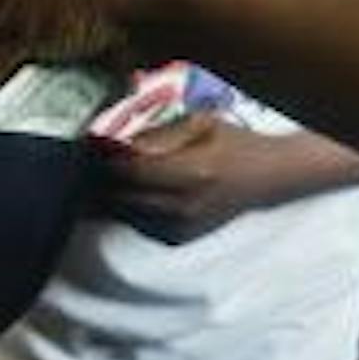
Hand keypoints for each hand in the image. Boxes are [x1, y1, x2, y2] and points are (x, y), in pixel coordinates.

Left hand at [101, 113, 277, 243]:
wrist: (266, 178)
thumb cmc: (234, 143)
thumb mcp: (202, 123)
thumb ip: (161, 133)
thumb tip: (119, 141)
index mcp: (193, 170)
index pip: (133, 169)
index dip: (107, 158)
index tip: (94, 145)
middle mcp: (185, 203)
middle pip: (123, 195)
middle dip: (103, 178)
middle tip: (92, 161)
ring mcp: (183, 224)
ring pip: (128, 212)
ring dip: (112, 194)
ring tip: (107, 176)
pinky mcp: (181, 236)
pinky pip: (141, 223)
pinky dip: (130, 208)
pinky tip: (130, 192)